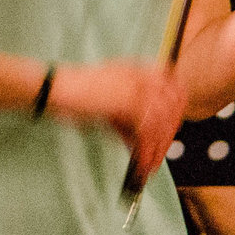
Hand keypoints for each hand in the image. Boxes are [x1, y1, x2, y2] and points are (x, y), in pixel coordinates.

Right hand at [47, 60, 186, 182]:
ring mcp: (137, 89)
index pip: (173, 87)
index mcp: (139, 69)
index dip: (176, 110)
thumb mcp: (110, 103)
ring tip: (150, 165)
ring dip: (157, 148)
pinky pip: (146, 133)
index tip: (172, 130)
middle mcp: (142, 76)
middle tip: (160, 154)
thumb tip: (143, 141)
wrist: (58, 88)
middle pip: (171, 107)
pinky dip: (146, 153)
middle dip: (168, 135)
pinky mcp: (129, 104)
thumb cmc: (78, 95)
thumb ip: (128, 118)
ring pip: (161, 123)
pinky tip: (142, 165)